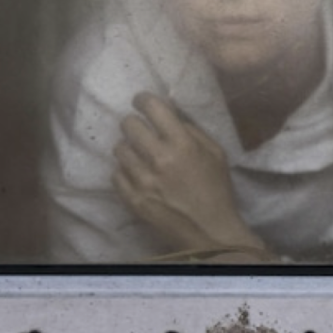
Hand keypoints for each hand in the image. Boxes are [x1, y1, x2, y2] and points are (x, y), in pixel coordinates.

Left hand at [112, 93, 268, 257]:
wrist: (209, 233)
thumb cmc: (216, 190)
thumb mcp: (215, 153)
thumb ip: (192, 130)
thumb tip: (169, 113)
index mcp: (182, 143)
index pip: (152, 107)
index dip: (143, 99)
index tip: (141, 102)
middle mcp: (159, 158)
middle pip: (129, 125)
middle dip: (134, 124)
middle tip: (141, 131)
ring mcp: (143, 180)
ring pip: (119, 149)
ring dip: (129, 149)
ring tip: (139, 156)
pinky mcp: (133, 199)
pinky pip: (116, 174)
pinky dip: (125, 172)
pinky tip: (136, 175)